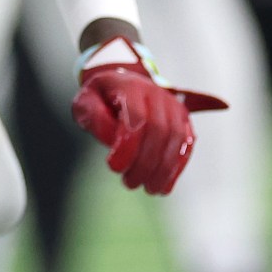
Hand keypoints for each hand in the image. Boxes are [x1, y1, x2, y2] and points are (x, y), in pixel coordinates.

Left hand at [71, 36, 226, 195]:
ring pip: (176, 139)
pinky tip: (164, 186)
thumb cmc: (100, 97)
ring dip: (163, 169)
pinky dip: (176, 168)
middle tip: (129, 183)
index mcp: (130, 86)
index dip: (128, 146)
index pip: (136, 118)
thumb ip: (95, 119)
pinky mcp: (183, 120)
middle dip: (145, 162)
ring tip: (148, 189)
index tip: (113, 168)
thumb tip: (114, 141)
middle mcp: (157, 93)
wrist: (122, 82)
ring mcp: (173, 106)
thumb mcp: (85, 103)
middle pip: (159, 130)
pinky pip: (186, 145)